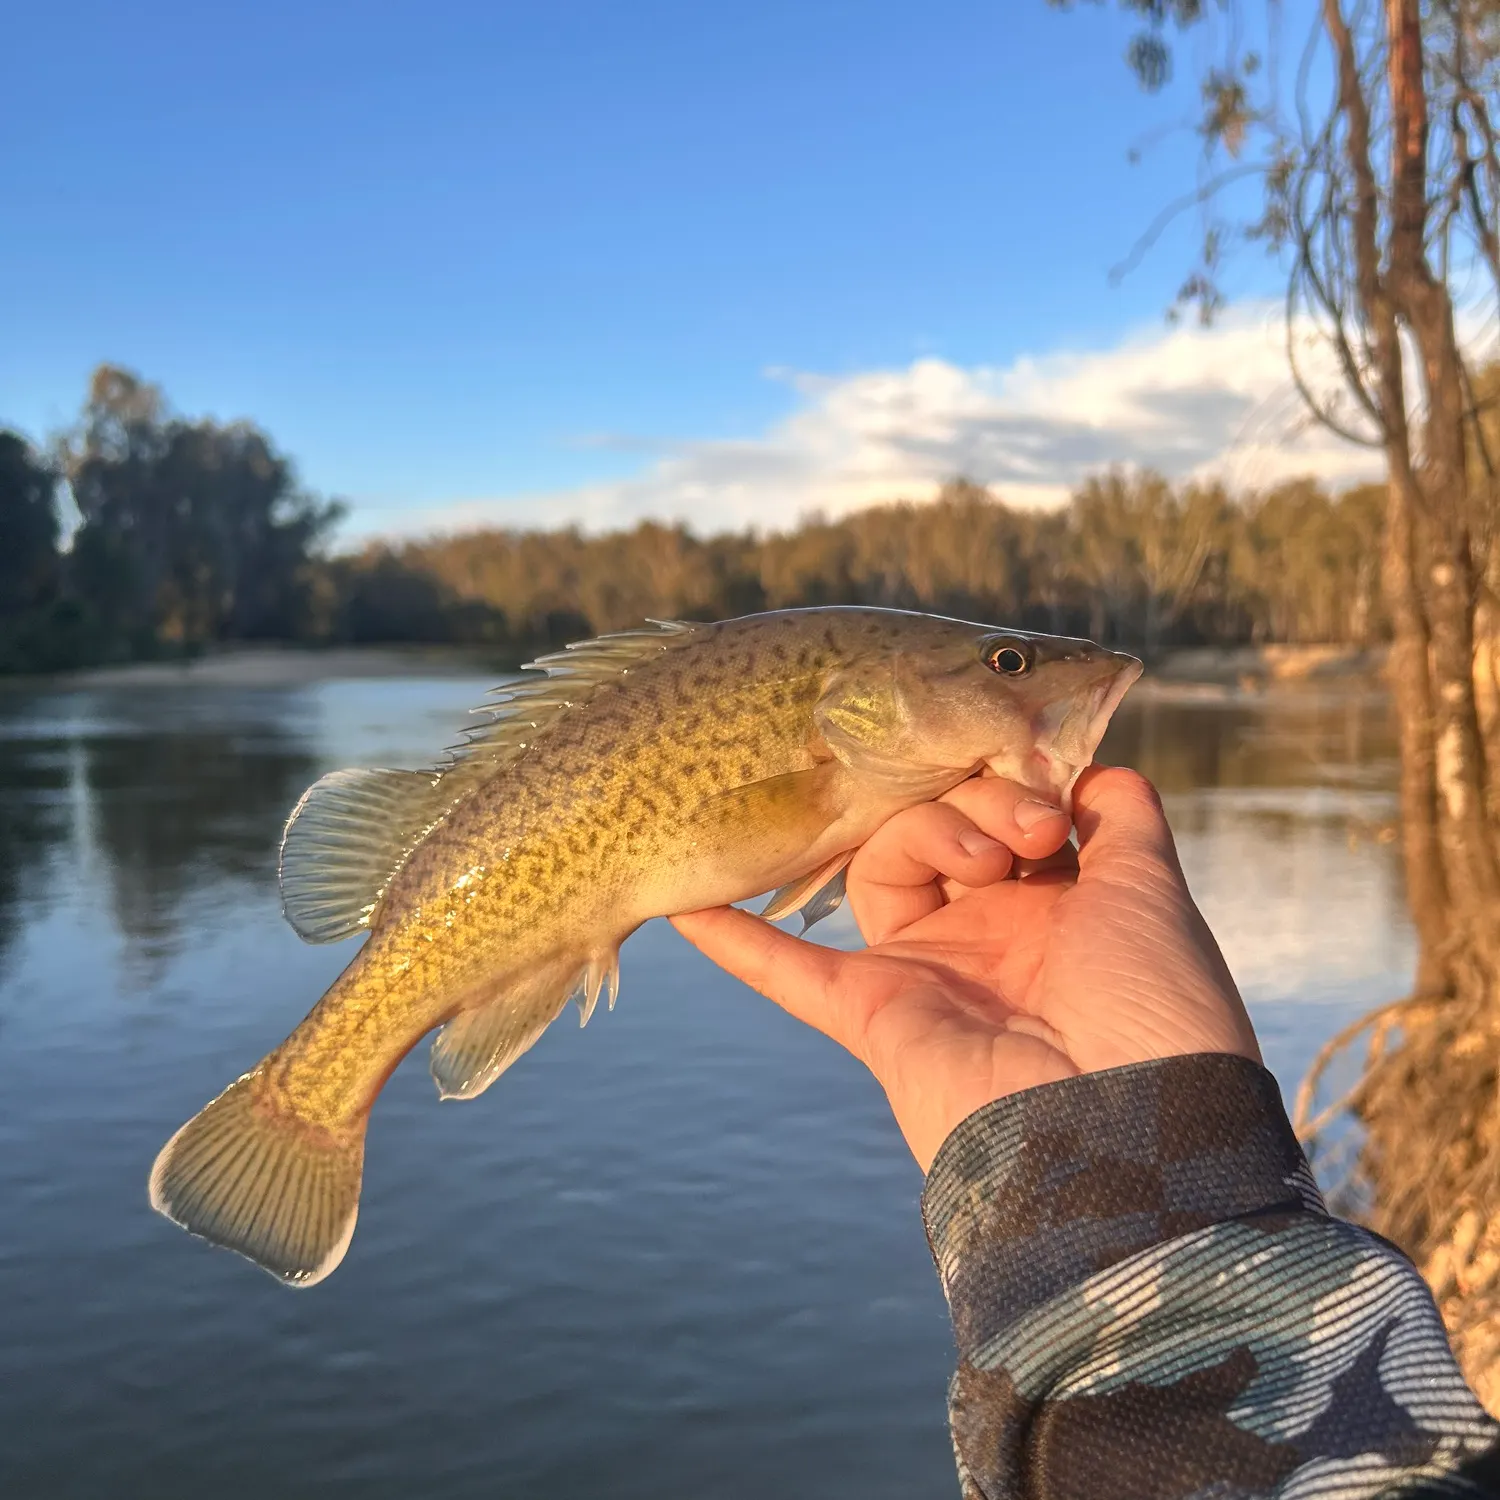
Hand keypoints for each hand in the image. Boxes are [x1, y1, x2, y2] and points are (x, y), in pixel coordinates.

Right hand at [672, 767, 1259, 1170]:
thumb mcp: (1154, 889)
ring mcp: (926, 975)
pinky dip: (737, 940)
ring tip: (973, 858)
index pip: (1003, 815)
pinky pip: (789, 973)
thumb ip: (1124, 817)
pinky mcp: (874, 1014)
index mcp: (1051, 910)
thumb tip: (1092, 763)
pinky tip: (684, 903)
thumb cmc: (1152, 1002)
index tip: (1050, 786)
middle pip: (937, 831)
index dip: (1018, 786)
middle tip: (1024, 833)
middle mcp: (985, 938)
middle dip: (975, 806)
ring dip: (917, 836)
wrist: (1127, 1123)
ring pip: (880, 868)